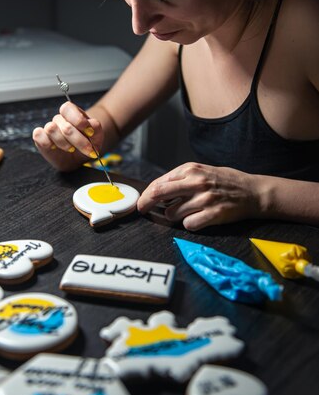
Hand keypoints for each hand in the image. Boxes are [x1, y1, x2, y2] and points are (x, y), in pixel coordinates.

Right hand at [32, 101, 103, 170]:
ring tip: (71, 149)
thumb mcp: (97, 137)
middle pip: (65, 125)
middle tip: (88, 149)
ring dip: (64, 143)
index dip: (78, 120)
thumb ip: (97, 129)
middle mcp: (59, 120)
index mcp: (72, 114)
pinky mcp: (40, 139)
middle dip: (78, 140)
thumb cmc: (87, 144)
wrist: (79, 157)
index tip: (89, 132)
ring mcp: (49, 128)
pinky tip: (56, 149)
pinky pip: (38, 135)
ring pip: (51, 129)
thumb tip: (93, 124)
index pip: (68, 108)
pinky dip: (47, 143)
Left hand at [137, 162, 262, 229]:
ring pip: (173, 213)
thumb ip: (181, 179)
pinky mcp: (213, 214)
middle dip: (146, 204)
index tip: (142, 202)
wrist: (254, 192)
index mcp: (191, 170)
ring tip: (189, 211)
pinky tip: (200, 218)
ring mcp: (205, 199)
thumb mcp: (202, 171)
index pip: (160, 183)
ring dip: (176, 216)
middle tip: (143, 210)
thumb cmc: (226, 182)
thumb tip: (157, 191)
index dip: (147, 194)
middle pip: (160, 194)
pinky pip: (189, 225)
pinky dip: (190, 224)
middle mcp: (197, 182)